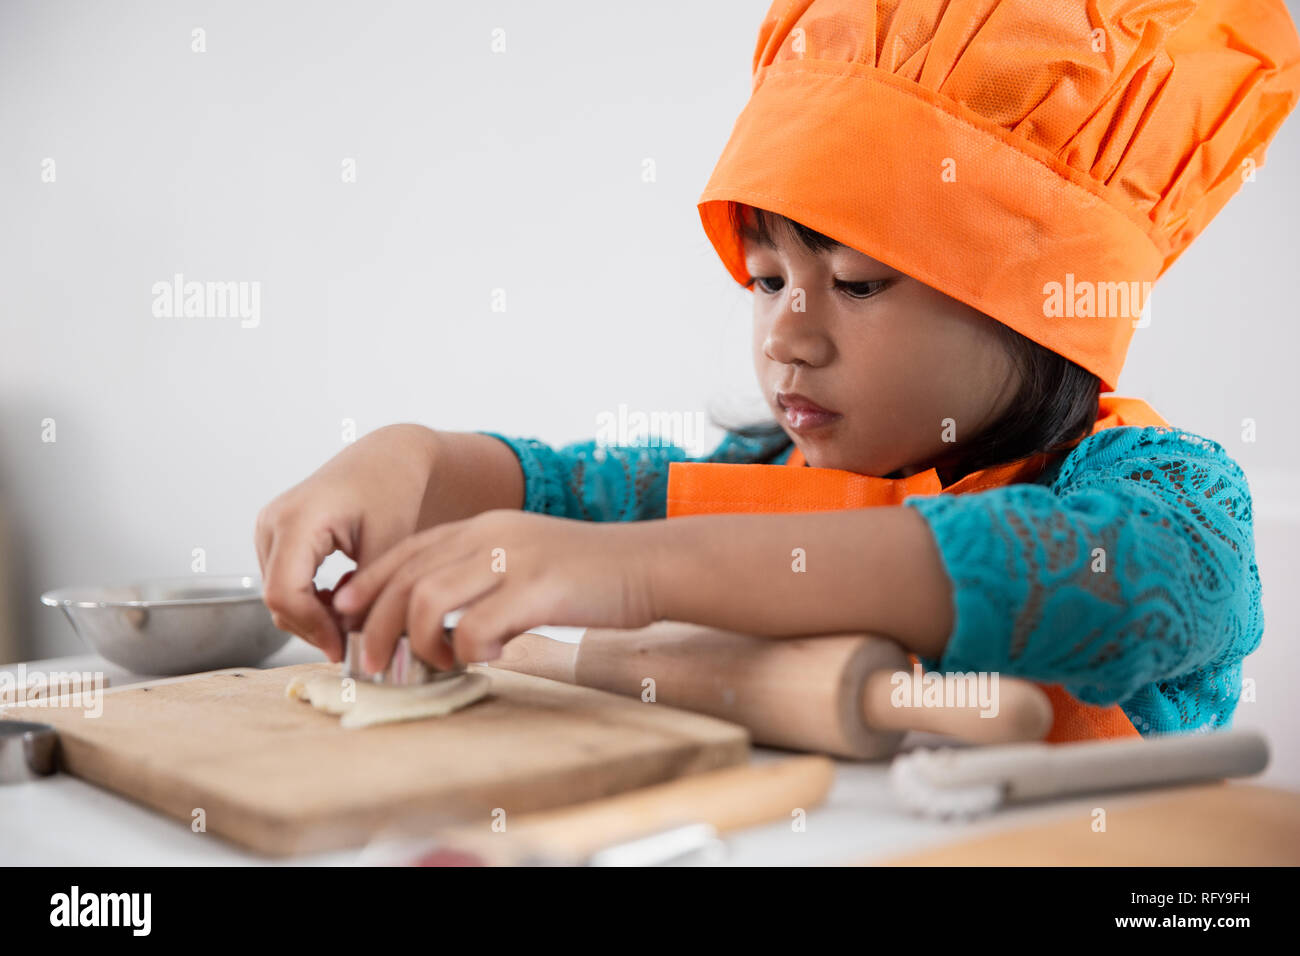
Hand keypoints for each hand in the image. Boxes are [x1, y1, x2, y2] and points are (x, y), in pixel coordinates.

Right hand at [254, 426, 438, 661]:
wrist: (386, 458)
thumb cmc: (392, 489)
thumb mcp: (390, 543)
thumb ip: (369, 593)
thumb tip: (355, 642)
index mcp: (297, 518)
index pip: (285, 593)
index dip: (313, 629)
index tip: (345, 648)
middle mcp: (272, 522)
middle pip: (277, 599)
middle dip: (315, 627)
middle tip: (356, 640)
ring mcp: (268, 528)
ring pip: (278, 595)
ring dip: (313, 615)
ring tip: (356, 610)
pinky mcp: (274, 536)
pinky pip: (282, 582)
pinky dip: (309, 599)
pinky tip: (342, 595)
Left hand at [331, 509, 663, 670]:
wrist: (649, 564)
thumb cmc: (589, 574)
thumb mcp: (525, 560)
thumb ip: (481, 577)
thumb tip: (438, 620)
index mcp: (485, 526)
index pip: (406, 552)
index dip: (367, 586)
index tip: (346, 616)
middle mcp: (491, 536)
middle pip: (405, 578)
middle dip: (376, 626)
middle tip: (372, 664)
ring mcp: (513, 559)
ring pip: (427, 599)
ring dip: (417, 642)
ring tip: (431, 665)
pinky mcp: (538, 589)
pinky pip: (475, 625)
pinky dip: (466, 649)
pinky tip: (486, 657)